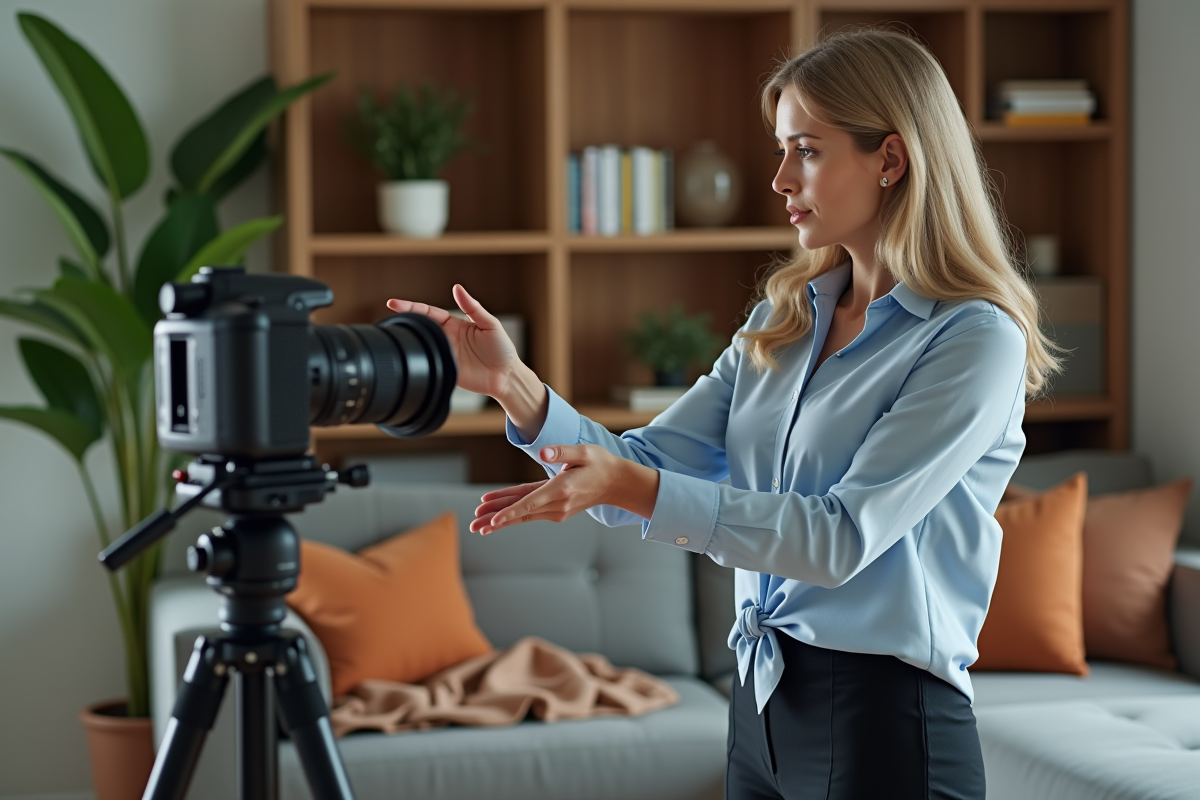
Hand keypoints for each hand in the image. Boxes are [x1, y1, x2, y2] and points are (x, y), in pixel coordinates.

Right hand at [387, 285, 547, 435]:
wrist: (507, 377)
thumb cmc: (502, 349)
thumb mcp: (490, 324)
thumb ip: (473, 307)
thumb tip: (458, 288)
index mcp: (455, 324)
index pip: (429, 313)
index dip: (412, 307)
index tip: (395, 302)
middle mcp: (447, 339)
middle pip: (421, 327)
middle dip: (405, 318)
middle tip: (391, 310)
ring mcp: (445, 355)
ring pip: (422, 345)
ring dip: (410, 338)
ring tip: (398, 329)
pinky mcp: (445, 370)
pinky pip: (429, 363)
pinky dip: (421, 358)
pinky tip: (413, 353)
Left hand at [470, 444, 659, 533]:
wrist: (616, 484)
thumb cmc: (600, 464)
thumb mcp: (585, 451)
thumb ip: (562, 451)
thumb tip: (542, 454)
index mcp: (561, 489)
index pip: (530, 502)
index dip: (510, 511)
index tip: (493, 521)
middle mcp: (557, 504)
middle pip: (521, 512)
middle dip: (495, 519)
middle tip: (473, 525)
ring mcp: (557, 510)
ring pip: (523, 514)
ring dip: (499, 520)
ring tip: (477, 525)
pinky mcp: (555, 510)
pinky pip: (529, 512)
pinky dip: (512, 514)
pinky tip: (496, 518)